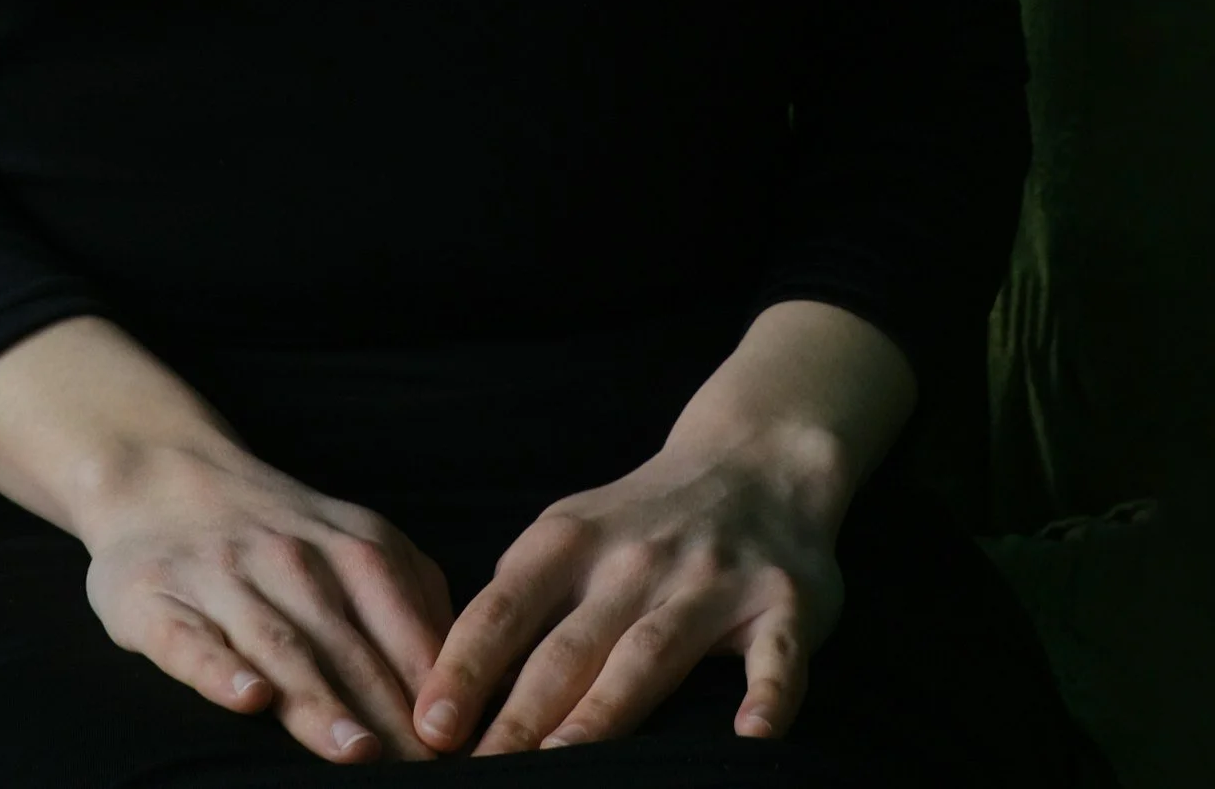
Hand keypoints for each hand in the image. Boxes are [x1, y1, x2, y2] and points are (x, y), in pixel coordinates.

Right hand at [80, 437, 457, 762]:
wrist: (162, 473)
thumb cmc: (279, 533)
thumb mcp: (358, 542)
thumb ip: (413, 602)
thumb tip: (472, 685)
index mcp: (354, 549)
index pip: (406, 631)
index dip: (437, 694)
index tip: (462, 749)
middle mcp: (292, 559)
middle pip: (349, 651)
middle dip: (390, 716)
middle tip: (422, 774)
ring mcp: (224, 578)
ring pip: (280, 648)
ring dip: (321, 702)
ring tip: (358, 751)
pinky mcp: (157, 598)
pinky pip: (192, 641)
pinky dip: (221, 670)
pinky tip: (249, 698)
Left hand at [409, 439, 845, 754]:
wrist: (758, 458)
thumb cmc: (643, 518)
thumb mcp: (570, 530)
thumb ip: (520, 596)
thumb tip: (447, 681)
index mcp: (572, 540)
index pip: (504, 608)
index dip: (464, 666)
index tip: (431, 724)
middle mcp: (637, 560)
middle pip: (569, 648)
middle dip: (521, 715)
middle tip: (482, 772)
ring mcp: (711, 582)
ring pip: (650, 654)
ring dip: (606, 711)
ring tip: (564, 763)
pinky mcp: (783, 605)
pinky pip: (776, 657)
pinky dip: (769, 696)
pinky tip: (753, 736)